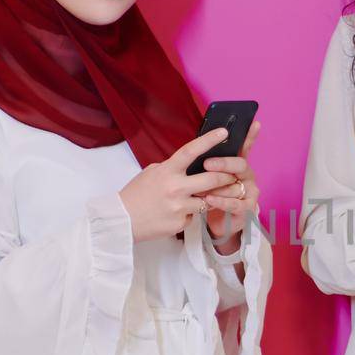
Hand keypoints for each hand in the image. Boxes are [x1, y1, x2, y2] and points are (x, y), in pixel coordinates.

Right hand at [117, 127, 237, 242]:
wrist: (121, 221)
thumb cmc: (136, 195)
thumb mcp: (151, 173)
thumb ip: (171, 168)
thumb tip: (191, 164)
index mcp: (167, 171)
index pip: (191, 151)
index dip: (208, 140)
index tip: (223, 132)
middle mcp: (175, 187)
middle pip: (212, 179)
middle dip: (227, 177)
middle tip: (233, 175)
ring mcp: (179, 206)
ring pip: (208, 200)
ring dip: (211, 198)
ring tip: (205, 196)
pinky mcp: (181, 222)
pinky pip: (195, 216)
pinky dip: (191, 213)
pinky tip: (178, 213)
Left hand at [202, 121, 261, 245]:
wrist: (216, 222)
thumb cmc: (210, 195)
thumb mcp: (207, 176)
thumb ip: (207, 162)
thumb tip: (199, 144)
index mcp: (238, 164)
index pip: (245, 146)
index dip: (250, 135)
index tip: (253, 123)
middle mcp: (247, 176)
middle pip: (240, 164)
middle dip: (224, 163)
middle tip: (207, 163)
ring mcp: (249, 192)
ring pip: (235, 185)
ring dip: (217, 187)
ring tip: (202, 190)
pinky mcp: (247, 209)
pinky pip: (234, 204)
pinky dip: (221, 201)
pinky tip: (209, 199)